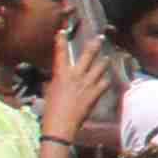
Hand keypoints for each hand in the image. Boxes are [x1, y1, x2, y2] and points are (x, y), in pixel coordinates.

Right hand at [39, 27, 117, 150]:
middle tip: (100, 37)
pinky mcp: (95, 94)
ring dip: (104, 62)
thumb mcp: (49, 91)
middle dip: (94, 45)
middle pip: (88, 55)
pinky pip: (105, 82)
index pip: (61, 53)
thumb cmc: (50, 110)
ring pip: (100, 66)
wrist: (60, 125)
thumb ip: (56, 81)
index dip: (61, 41)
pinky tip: (107, 79)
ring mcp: (87, 84)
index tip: (62, 31)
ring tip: (107, 58)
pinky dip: (106, 80)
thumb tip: (60, 77)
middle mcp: (75, 76)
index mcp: (61, 74)